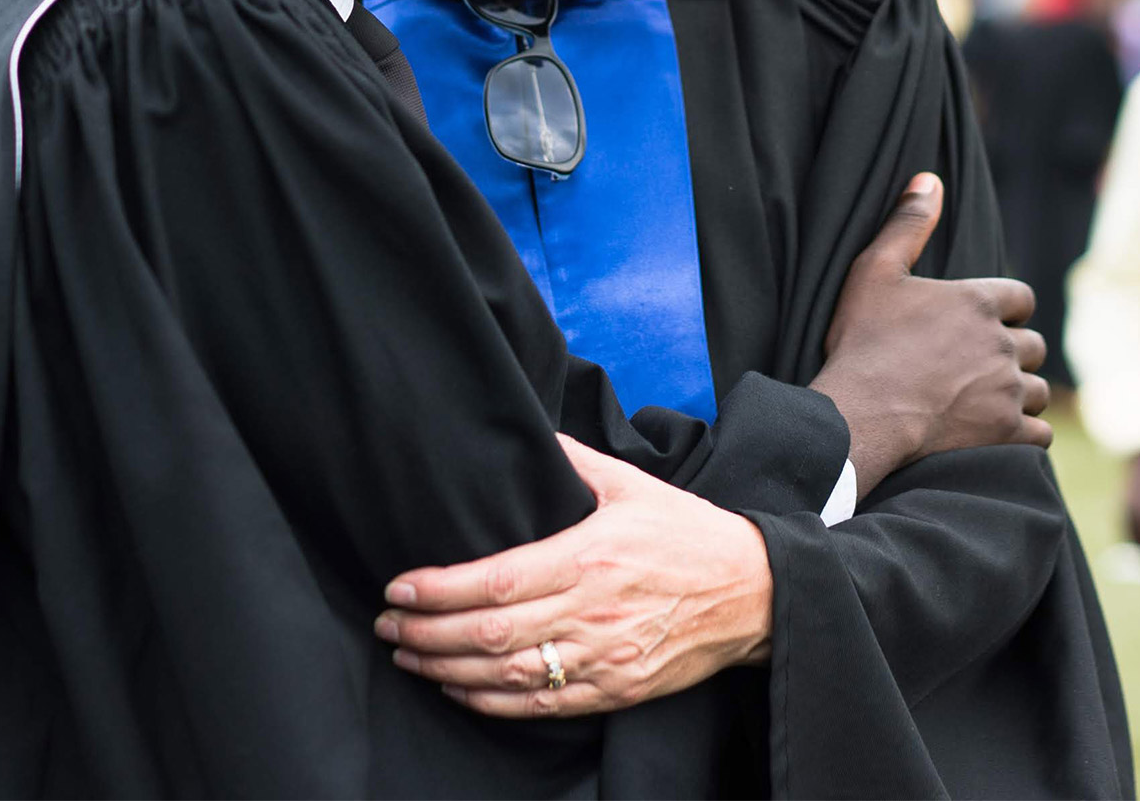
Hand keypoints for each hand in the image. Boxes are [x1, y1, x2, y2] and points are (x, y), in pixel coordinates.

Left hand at [375, 435, 770, 718]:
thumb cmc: (688, 534)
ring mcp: (602, 658)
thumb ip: (573, 460)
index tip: (399, 585)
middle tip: (386, 622)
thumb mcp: (631, 484)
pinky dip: (489, 703)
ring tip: (407, 653)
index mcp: (588, 557)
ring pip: (506, 676)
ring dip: (446, 669)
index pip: (495, 580)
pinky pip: (540, 706)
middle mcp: (590, 612)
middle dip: (426, 631)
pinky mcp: (615, 689)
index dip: (438, 589)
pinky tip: (457, 688)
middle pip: (488, 634)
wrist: (754, 593)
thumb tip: (528, 433)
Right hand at [810, 174, 1050, 492]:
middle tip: (980, 362)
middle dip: (1013, 351)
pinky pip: (1041, 432)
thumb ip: (907, 224)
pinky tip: (1005, 431)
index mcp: (978, 302)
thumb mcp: (874, 270)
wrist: (863, 412)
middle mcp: (1003, 343)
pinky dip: (1028, 432)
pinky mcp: (1006, 431)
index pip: (1021, 298)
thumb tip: (929, 180)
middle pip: (1032, 344)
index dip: (1006, 309)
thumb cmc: (864, 340)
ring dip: (1021, 392)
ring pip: (1039, 389)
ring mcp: (1008, 390)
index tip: (985, 321)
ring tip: (991, 397)